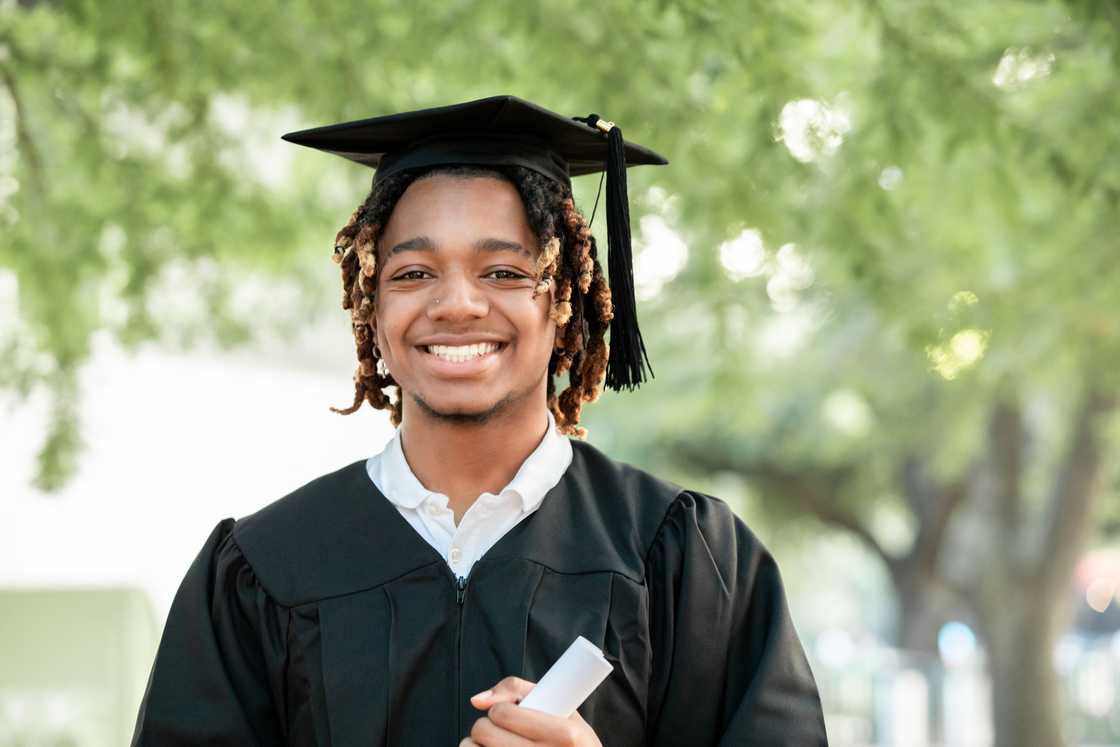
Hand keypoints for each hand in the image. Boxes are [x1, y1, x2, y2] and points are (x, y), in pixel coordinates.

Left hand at [458, 676, 602, 746]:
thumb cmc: (573, 743)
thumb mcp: (563, 710)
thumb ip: (518, 691)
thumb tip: (477, 700)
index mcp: (562, 735)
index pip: (503, 713)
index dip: (500, 709)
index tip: (508, 713)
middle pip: (484, 731)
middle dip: (487, 725)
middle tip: (502, 730)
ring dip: (477, 744)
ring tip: (497, 744)